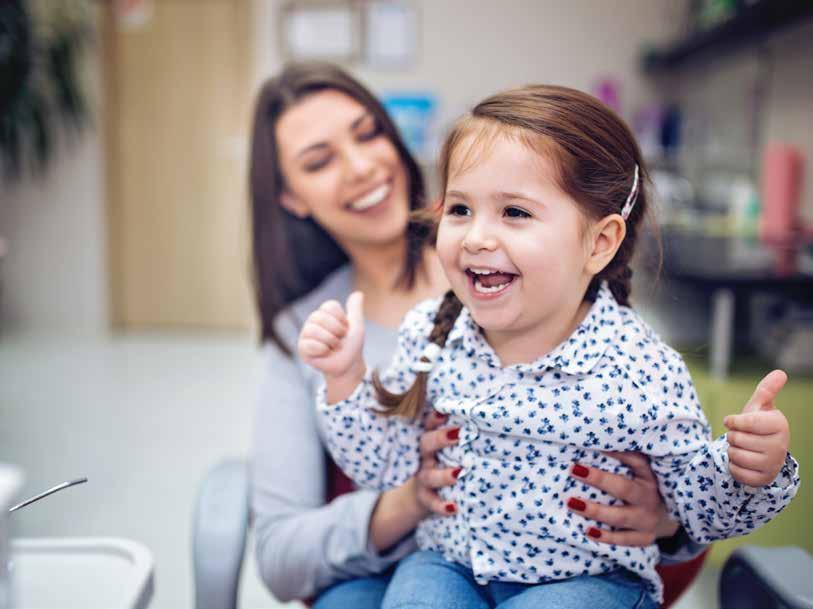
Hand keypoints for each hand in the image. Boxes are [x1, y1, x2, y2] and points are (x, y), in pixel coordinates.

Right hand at [298, 291, 365, 379]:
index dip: (341, 319)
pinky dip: (322, 350)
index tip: (345, 328)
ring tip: (333, 347)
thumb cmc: (351, 346)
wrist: (348, 366)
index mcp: (324, 314)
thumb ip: (355, 310)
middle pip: (320, 317)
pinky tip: (325, 353)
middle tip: (340, 340)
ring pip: (313, 329)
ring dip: (330, 341)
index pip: (329, 306)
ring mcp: (306, 334)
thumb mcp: (356, 326)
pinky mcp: (302, 348)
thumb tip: (358, 293)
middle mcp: (313, 321)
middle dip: (336, 331)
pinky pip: (310, 344)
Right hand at [368, 410, 459, 550]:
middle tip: (458, 434)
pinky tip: (454, 507)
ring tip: (459, 473)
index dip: (434, 418)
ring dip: (443, 475)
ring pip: (429, 476)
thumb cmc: (440, 465)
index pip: (429, 426)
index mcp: (429, 443)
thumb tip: (485, 420)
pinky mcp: (425, 499)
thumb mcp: (443, 450)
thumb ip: (456, 437)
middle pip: (426, 445)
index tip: (444, 410)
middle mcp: (424, 458)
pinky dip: (442, 506)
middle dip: (440, 438)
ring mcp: (423, 479)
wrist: (417, 497)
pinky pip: (432, 502)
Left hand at [566, 452, 676, 545]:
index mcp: (649, 477)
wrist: (669, 518)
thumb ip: (625, 459)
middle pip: (624, 489)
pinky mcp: (645, 538)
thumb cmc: (645, 488)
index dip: (616, 453)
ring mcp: (647, 520)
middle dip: (599, 479)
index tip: (593, 444)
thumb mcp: (642, 472)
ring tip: (572, 503)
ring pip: (620, 517)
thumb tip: (592, 444)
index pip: (635, 461)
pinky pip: (624, 539)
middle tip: (574, 470)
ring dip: (595, 510)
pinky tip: (588, 531)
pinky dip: (606, 537)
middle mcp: (649, 498)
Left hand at [724, 369, 789, 486]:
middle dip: (732, 437)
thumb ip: (766, 390)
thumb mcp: (759, 407)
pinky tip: (744, 462)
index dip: (733, 421)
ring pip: (734, 455)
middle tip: (742, 437)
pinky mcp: (763, 479)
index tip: (732, 421)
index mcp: (779, 425)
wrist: (763, 453)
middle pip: (736, 439)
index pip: (745, 422)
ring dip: (732, 451)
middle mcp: (780, 445)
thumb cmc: (758, 426)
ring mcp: (772, 464)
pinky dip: (733, 466)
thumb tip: (780, 372)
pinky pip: (735, 471)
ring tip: (743, 448)